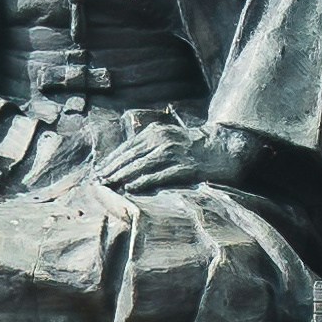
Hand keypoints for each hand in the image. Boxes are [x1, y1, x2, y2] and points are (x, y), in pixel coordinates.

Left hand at [95, 121, 223, 190]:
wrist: (226, 146)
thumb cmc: (194, 147)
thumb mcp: (169, 139)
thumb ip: (149, 147)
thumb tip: (126, 163)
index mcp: (155, 133)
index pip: (126, 148)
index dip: (110, 161)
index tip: (97, 173)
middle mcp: (162, 140)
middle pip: (130, 157)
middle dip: (111, 170)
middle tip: (96, 182)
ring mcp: (175, 153)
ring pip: (141, 165)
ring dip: (122, 176)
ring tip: (108, 185)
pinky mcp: (186, 167)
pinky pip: (160, 174)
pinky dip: (144, 181)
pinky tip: (131, 188)